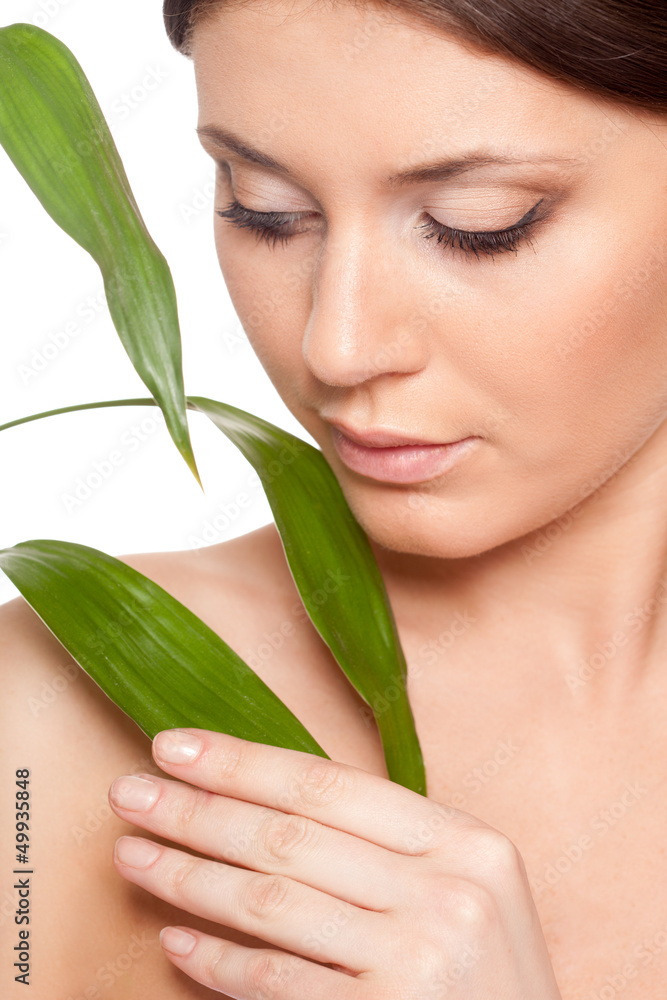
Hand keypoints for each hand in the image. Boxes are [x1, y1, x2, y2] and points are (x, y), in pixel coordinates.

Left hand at [108, 728, 561, 998]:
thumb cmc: (488, 978)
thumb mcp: (467, 890)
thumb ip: (388, 845)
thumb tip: (265, 800)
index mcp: (465, 841)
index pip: (327, 785)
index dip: (241, 761)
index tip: (174, 746)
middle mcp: (447, 893)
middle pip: (290, 837)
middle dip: (197, 811)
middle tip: (129, 793)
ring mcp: (419, 961)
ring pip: (272, 903)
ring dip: (189, 877)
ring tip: (133, 855)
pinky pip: (277, 983)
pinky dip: (219, 962)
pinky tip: (176, 941)